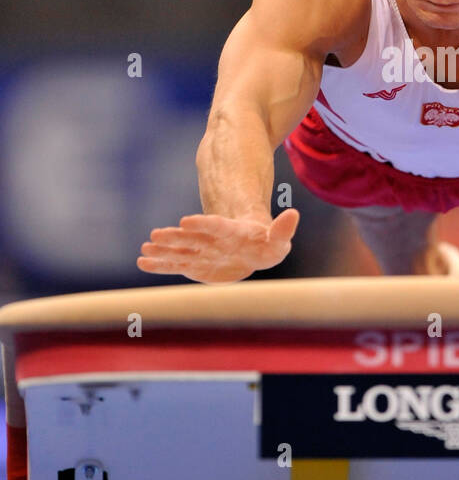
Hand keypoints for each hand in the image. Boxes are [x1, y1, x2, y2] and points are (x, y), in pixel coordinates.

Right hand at [137, 208, 300, 283]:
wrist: (249, 251)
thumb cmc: (265, 245)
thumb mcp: (278, 241)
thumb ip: (283, 230)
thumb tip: (293, 214)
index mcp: (230, 232)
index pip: (216, 226)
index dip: (202, 223)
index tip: (186, 221)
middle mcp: (211, 240)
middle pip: (191, 237)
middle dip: (174, 237)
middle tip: (156, 234)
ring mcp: (199, 251)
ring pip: (179, 250)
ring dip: (163, 249)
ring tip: (145, 247)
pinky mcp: (192, 265)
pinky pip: (174, 264)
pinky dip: (159, 264)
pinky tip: (143, 261)